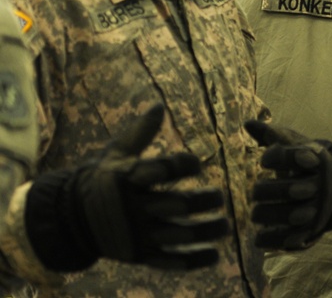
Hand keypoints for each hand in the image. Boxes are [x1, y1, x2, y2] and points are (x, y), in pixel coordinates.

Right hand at [25, 103, 227, 271]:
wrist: (70, 218)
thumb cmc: (102, 178)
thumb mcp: (116, 153)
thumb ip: (140, 133)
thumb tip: (159, 105)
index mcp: (128, 179)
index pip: (158, 170)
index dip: (181, 165)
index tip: (197, 163)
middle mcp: (133, 207)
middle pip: (176, 205)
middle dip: (204, 200)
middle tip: (220, 197)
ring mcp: (137, 234)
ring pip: (179, 234)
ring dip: (206, 231)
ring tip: (226, 225)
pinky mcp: (139, 255)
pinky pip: (170, 261)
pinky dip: (194, 259)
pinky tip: (215, 254)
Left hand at [244, 120, 331, 249]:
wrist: (330, 187)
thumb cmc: (303, 162)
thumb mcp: (292, 144)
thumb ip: (270, 134)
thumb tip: (247, 123)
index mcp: (313, 160)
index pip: (297, 156)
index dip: (280, 158)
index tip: (264, 160)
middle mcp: (318, 184)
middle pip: (292, 189)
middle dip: (268, 192)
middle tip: (255, 193)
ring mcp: (316, 208)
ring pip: (293, 215)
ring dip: (270, 216)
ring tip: (255, 214)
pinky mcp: (312, 229)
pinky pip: (293, 238)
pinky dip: (275, 240)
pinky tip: (259, 237)